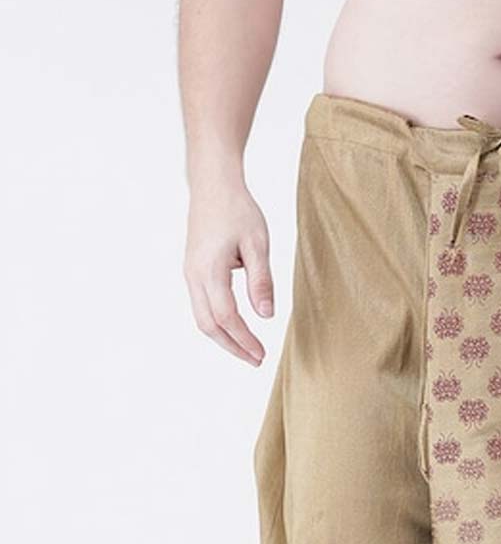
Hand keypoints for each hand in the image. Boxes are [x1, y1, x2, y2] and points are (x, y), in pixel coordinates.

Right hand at [184, 182, 273, 364]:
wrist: (212, 184)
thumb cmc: (238, 210)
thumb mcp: (258, 243)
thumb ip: (261, 280)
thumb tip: (266, 315)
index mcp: (210, 269)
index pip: (227, 316)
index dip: (244, 339)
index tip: (262, 354)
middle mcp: (194, 275)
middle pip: (209, 325)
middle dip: (233, 346)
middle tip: (257, 359)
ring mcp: (190, 273)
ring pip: (202, 318)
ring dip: (224, 338)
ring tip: (248, 349)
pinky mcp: (192, 271)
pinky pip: (201, 306)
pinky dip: (217, 323)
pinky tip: (236, 328)